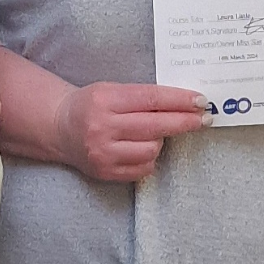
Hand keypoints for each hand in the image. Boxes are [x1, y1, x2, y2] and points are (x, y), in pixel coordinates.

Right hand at [55, 82, 206, 182]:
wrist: (60, 128)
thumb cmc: (91, 105)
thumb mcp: (111, 90)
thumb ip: (143, 96)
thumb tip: (185, 104)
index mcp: (105, 100)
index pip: (152, 99)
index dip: (180, 101)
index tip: (201, 101)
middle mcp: (102, 127)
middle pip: (156, 126)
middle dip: (184, 122)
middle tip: (204, 119)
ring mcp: (103, 153)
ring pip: (152, 149)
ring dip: (160, 141)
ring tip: (152, 133)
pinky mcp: (105, 172)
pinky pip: (143, 168)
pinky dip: (149, 158)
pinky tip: (142, 149)